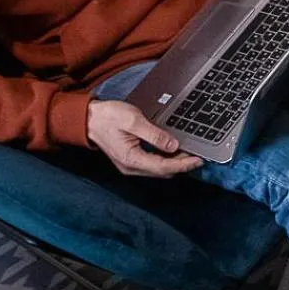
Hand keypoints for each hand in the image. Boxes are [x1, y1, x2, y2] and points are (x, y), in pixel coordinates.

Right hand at [87, 98, 203, 176]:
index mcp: (131, 159)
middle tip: (199, 156)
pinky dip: (166, 161)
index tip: (198, 160)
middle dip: (182, 166)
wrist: (89, 119)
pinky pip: (153, 165)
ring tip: (190, 154)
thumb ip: (155, 135)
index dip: (184, 165)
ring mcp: (130, 165)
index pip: (164, 167)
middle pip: (163, 172)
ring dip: (175, 164)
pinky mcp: (131, 161)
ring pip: (158, 170)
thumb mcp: (134, 121)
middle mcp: (131, 167)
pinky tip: (174, 153)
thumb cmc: (108, 117)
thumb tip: (173, 146)